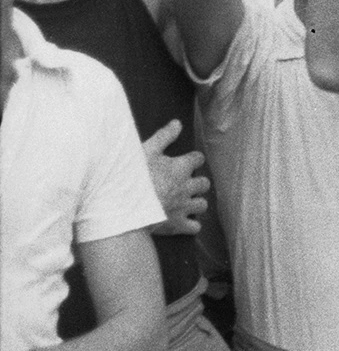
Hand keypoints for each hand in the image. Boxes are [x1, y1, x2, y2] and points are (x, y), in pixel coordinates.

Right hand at [141, 121, 209, 238]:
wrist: (122, 206)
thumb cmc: (132, 176)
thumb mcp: (146, 150)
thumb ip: (164, 136)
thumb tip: (177, 122)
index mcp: (180, 167)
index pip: (198, 159)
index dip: (193, 160)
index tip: (186, 162)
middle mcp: (187, 187)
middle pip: (204, 183)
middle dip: (197, 183)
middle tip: (184, 185)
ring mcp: (183, 207)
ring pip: (202, 205)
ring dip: (196, 204)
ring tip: (184, 204)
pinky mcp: (177, 225)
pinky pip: (194, 227)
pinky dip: (191, 226)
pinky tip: (184, 224)